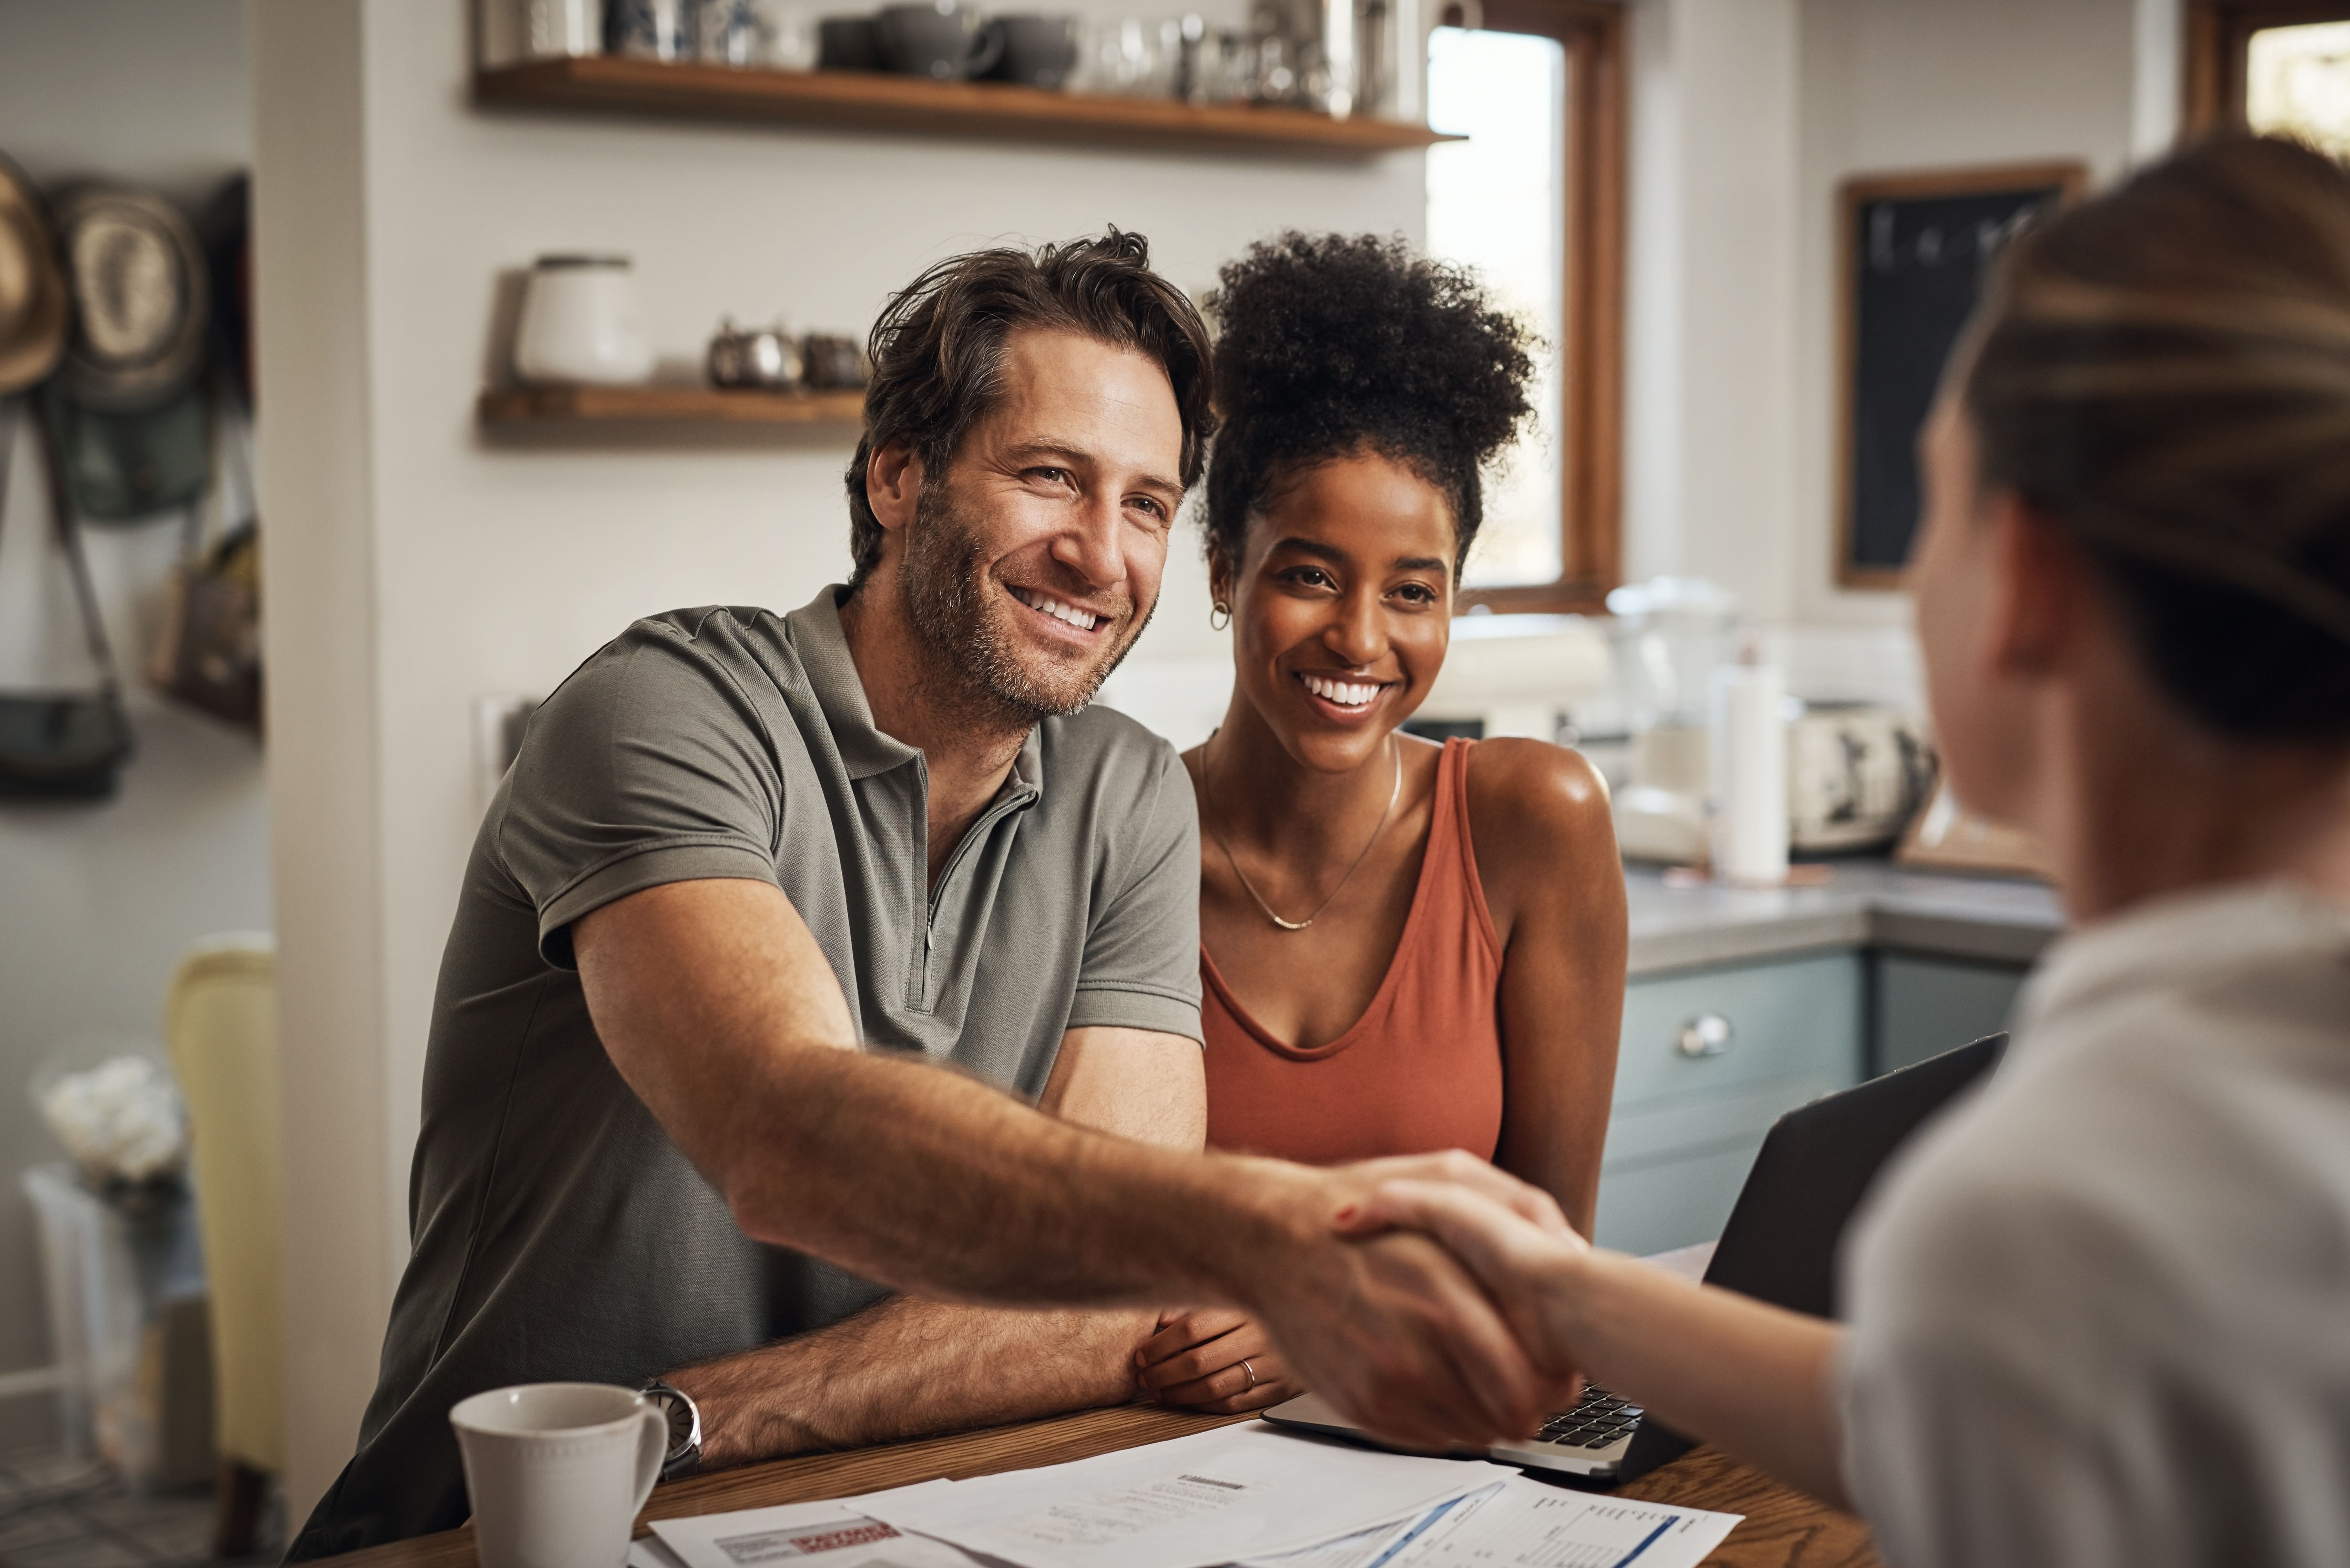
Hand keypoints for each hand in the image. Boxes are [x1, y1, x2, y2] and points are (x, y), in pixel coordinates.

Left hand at [1134, 1309, 1302, 1412]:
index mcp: (1245, 1308)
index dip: (1160, 1345)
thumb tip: (1160, 1319)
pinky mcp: (1279, 1389)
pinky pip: (1234, 1404)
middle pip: (1199, 1360)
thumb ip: (1197, 1306)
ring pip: (1214, 1387)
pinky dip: (1206, 1406)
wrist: (1321, 1325)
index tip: (1141, 1354)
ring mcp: (1271, 1365)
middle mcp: (1259, 1336)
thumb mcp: (1234, 1299)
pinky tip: (1188, 1401)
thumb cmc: (1266, 1311)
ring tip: (1160, 1392)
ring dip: (1180, 1394)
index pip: (1192, 1328)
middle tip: (1144, 1378)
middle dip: (1163, 1373)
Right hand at [1226, 1152, 1580, 1451]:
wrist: (1271, 1239)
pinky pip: (1429, 1439)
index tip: (1556, 1371)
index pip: (1525, 1379)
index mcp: (1443, 1295)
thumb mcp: (1446, 1178)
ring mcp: (1382, 1384)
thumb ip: (1517, 1209)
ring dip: (1487, 1415)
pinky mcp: (1358, 1406)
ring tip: (1480, 1378)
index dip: (1554, 1382)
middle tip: (1529, 1384)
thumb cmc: (1359, 1207)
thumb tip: (1571, 1254)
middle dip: (1530, 1404)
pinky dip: (1445, 1420)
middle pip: (1507, 1416)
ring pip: (1472, 1434)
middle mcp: (1412, 1348)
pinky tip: (1438, 1381)